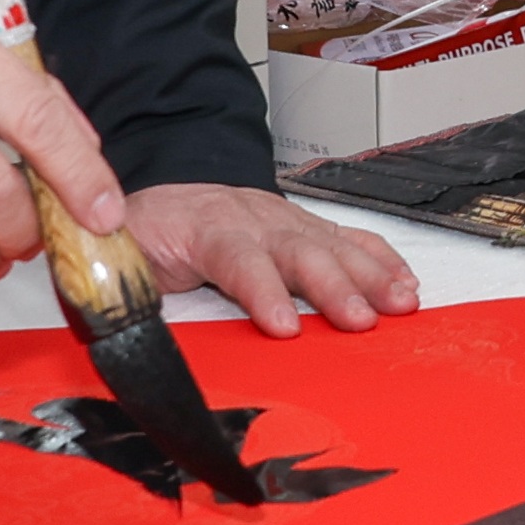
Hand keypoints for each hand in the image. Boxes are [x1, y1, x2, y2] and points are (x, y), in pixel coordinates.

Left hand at [128, 184, 422, 333]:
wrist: (162, 198)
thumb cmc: (143, 237)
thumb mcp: (120, 262)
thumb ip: (126, 291)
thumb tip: (121, 327)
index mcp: (202, 228)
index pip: (238, 258)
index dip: (262, 291)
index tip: (283, 326)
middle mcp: (251, 218)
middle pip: (298, 250)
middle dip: (334, 286)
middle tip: (359, 321)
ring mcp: (283, 219)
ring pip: (331, 242)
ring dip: (370, 274)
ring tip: (399, 304)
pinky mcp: (304, 226)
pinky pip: (349, 238)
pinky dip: (380, 259)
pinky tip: (403, 281)